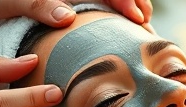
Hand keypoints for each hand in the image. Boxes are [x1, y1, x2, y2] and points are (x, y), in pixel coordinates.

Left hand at [0, 0, 152, 27]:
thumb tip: (67, 17)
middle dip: (134, 1)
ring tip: (141, 23)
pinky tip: (121, 25)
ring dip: (128, 5)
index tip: (137, 17)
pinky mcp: (68, 1)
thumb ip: (40, 4)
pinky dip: (114, 12)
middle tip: (146, 23)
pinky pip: (97, 4)